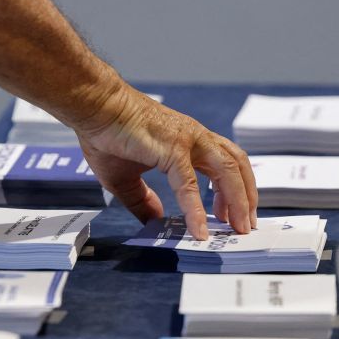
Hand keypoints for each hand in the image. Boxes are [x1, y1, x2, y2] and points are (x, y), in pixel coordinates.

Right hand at [75, 86, 257, 240]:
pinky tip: (199, 230)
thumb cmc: (105, 134)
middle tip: (245, 227)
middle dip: (246, 198)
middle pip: (236, 166)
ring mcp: (186, 141)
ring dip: (236, 201)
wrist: (92, 107)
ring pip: (226, 171)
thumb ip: (143, 200)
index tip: (231, 215)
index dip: (233, 191)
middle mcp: (195, 138)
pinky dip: (196, 210)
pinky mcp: (172, 148)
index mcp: (188, 142)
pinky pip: (190, 184)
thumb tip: (155, 220)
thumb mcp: (125, 179)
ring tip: (237, 229)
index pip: (224, 165)